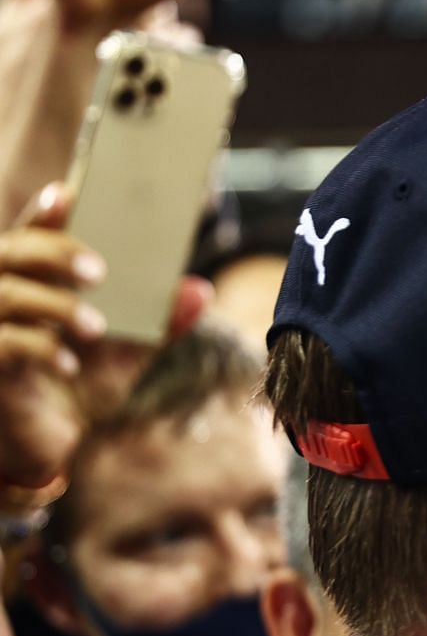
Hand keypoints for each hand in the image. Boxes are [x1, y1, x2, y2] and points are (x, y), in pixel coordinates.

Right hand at [0, 184, 210, 488]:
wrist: (52, 442)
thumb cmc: (84, 384)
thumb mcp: (129, 352)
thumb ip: (159, 322)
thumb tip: (198, 291)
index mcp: (34, 276)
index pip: (34, 231)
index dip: (46, 211)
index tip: (68, 193)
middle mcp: (3, 288)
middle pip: (13, 251)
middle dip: (55, 253)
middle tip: (98, 269)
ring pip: (7, 294)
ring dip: (55, 306)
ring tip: (97, 328)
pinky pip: (3, 343)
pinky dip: (37, 348)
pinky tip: (67, 363)